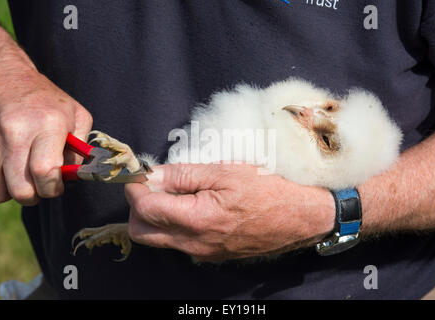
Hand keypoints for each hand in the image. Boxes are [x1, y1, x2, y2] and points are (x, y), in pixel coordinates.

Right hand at [0, 56, 91, 204]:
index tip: (56, 187)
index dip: (52, 188)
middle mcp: (18, 130)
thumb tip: (72, 177)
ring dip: (12, 191)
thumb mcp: (77, 117)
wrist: (10, 77)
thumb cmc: (49, 100)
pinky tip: (9, 170)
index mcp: (48, 124)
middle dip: (33, 196)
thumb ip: (80, 149)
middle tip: (40, 187)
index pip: (44, 170)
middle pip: (19, 188)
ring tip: (23, 176)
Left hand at [125, 164, 334, 261]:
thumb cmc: (267, 188)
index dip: (134, 188)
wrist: (299, 217)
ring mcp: (202, 253)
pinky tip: (189, 206)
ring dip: (154, 217)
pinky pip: (179, 244)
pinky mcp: (211, 256)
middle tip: (150, 185)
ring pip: (158, 240)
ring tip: (171, 193)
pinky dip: (173, 225)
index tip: (137, 173)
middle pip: (141, 233)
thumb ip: (183, 175)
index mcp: (196, 219)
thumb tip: (152, 175)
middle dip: (136, 208)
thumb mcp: (225, 171)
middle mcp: (195, 243)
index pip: (145, 208)